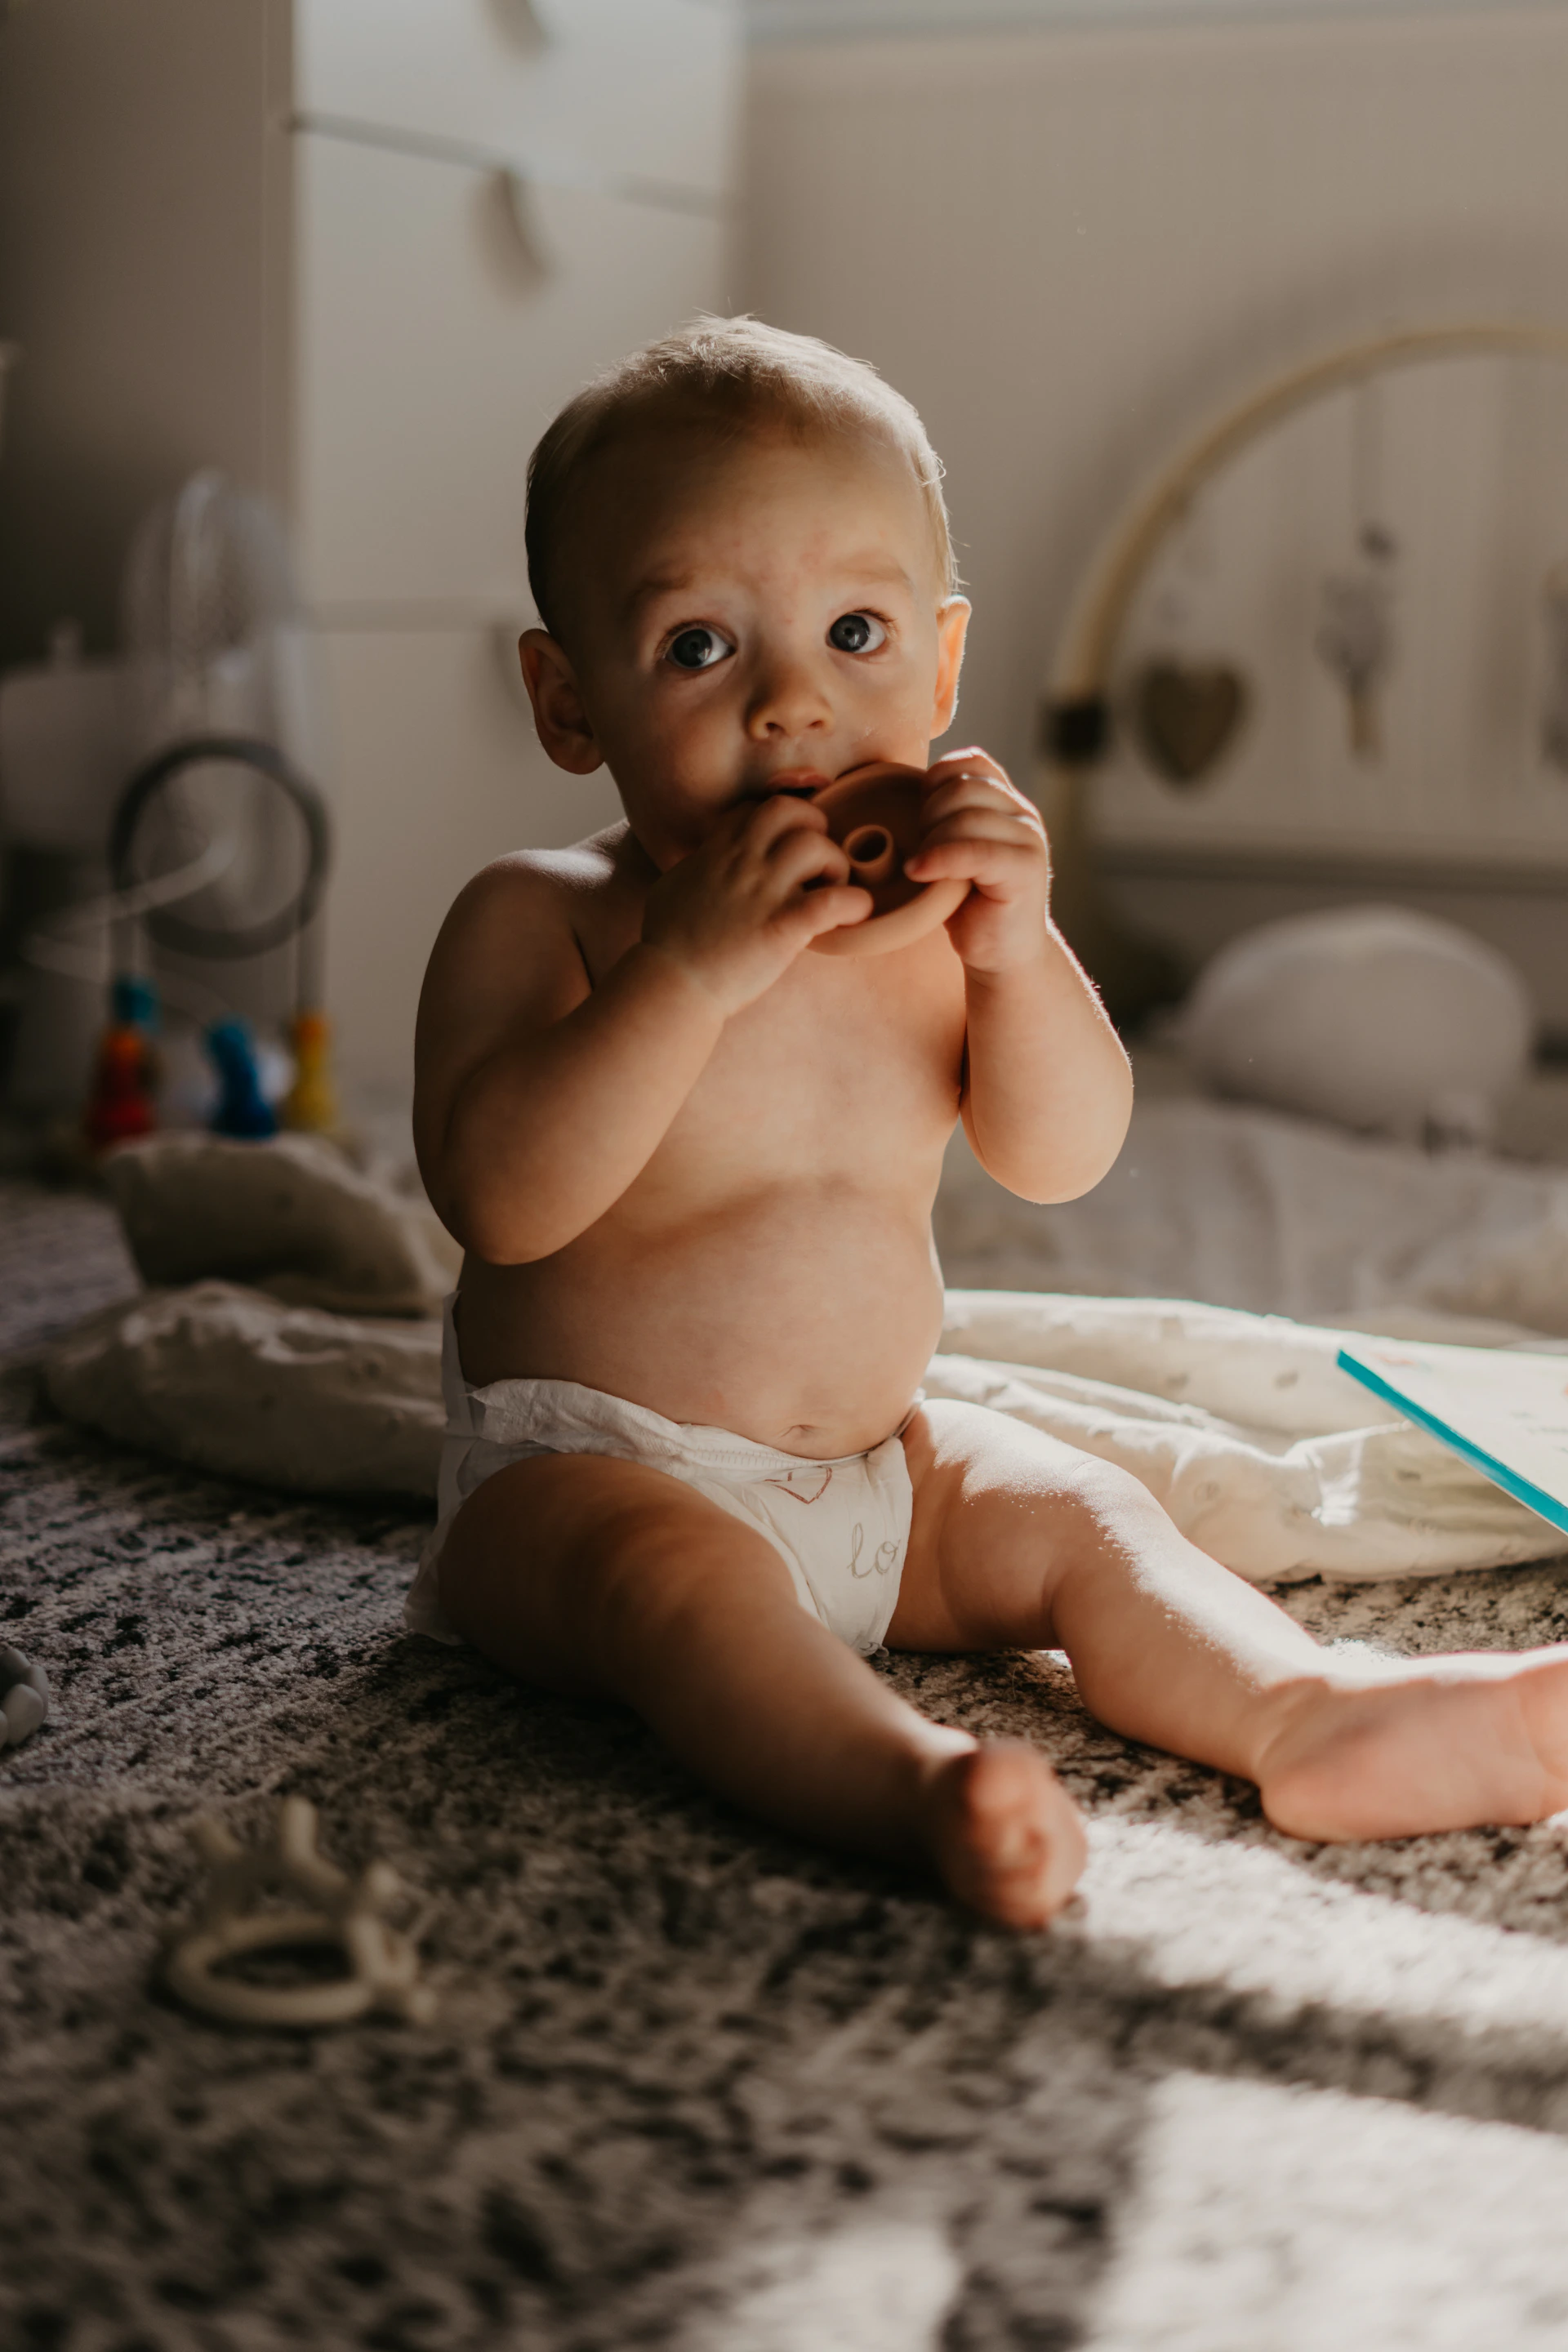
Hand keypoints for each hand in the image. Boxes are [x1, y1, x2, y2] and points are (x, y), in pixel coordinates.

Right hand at [642, 795, 870, 1016]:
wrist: (672, 984)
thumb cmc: (667, 943)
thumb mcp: (673, 885)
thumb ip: (697, 865)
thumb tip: (703, 859)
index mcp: (718, 850)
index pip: (757, 809)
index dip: (781, 823)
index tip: (785, 850)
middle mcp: (742, 862)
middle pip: (792, 811)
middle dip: (815, 828)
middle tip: (818, 864)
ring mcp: (763, 892)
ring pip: (817, 846)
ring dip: (836, 865)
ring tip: (832, 891)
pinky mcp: (782, 927)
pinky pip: (832, 902)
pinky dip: (854, 904)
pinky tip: (854, 915)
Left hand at [903, 748, 1050, 975]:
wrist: (1000, 953)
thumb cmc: (967, 903)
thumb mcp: (950, 849)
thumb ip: (942, 816)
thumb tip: (899, 786)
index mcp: (1006, 801)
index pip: (969, 761)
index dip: (934, 784)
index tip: (919, 820)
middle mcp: (1022, 813)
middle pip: (962, 787)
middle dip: (928, 816)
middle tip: (918, 850)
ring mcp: (1028, 839)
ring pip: (967, 817)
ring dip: (931, 841)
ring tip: (920, 868)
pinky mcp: (1025, 869)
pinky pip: (976, 850)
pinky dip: (940, 859)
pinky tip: (918, 873)